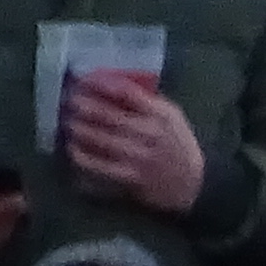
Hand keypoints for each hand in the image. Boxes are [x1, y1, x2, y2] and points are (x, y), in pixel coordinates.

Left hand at [58, 69, 206, 215]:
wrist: (195, 185)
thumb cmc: (178, 145)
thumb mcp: (172, 118)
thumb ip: (146, 101)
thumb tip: (108, 84)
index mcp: (162, 115)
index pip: (126, 91)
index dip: (100, 84)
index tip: (84, 80)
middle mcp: (151, 134)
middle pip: (108, 114)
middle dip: (84, 105)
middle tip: (70, 101)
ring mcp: (140, 157)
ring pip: (99, 138)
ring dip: (79, 129)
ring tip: (69, 123)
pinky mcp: (132, 177)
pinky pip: (99, 165)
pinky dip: (83, 156)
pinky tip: (75, 149)